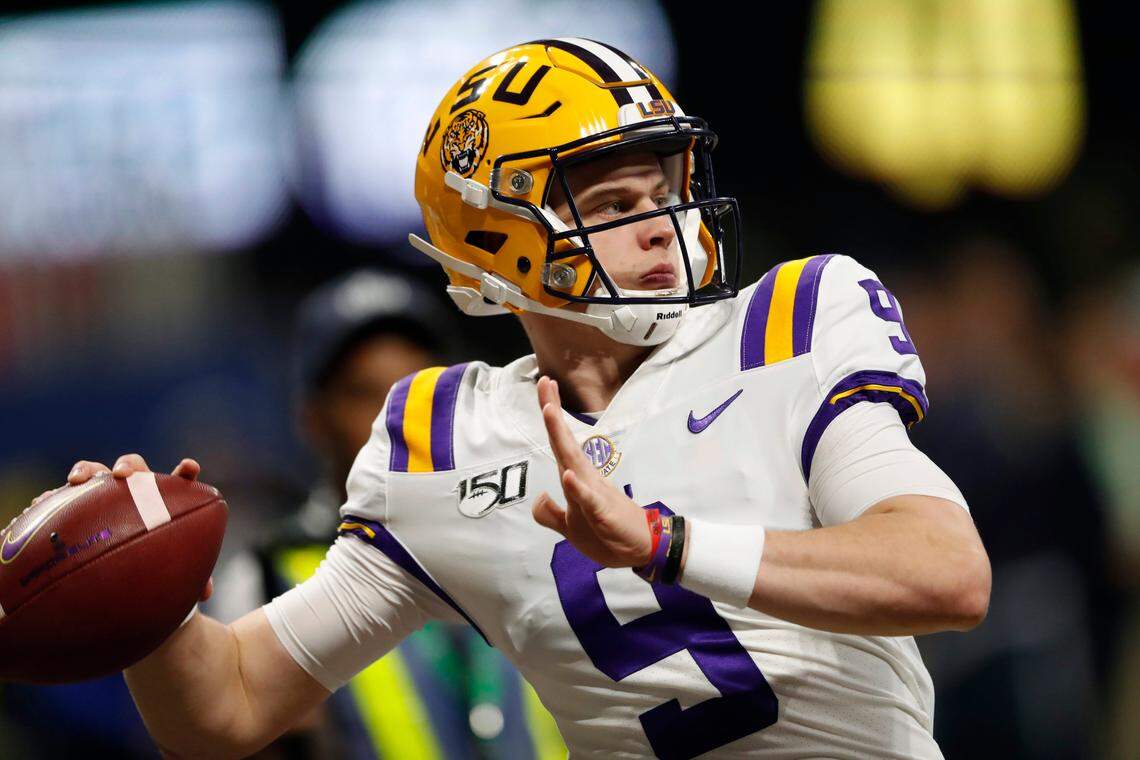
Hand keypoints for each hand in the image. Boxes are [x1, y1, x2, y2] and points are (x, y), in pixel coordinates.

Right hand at [62, 453, 212, 601]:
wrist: (127, 570)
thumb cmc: (158, 566)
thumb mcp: (174, 572)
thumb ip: (192, 578)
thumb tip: (205, 593)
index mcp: (165, 502)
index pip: (180, 482)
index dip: (185, 472)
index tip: (189, 467)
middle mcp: (135, 492)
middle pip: (134, 468)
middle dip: (129, 466)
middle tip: (123, 475)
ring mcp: (106, 496)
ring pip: (97, 473)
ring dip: (88, 470)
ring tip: (77, 480)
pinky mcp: (80, 506)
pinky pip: (66, 497)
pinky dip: (54, 497)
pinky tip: (40, 504)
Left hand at [531, 376, 652, 567]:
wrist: (642, 550)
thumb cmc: (608, 535)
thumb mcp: (570, 528)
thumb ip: (551, 514)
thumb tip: (539, 497)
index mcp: (577, 480)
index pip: (559, 445)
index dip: (551, 418)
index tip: (544, 387)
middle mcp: (585, 480)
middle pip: (563, 443)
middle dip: (553, 413)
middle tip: (545, 382)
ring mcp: (595, 495)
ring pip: (573, 462)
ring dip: (560, 437)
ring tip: (549, 411)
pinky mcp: (603, 514)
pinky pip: (588, 500)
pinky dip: (577, 488)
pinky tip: (569, 475)